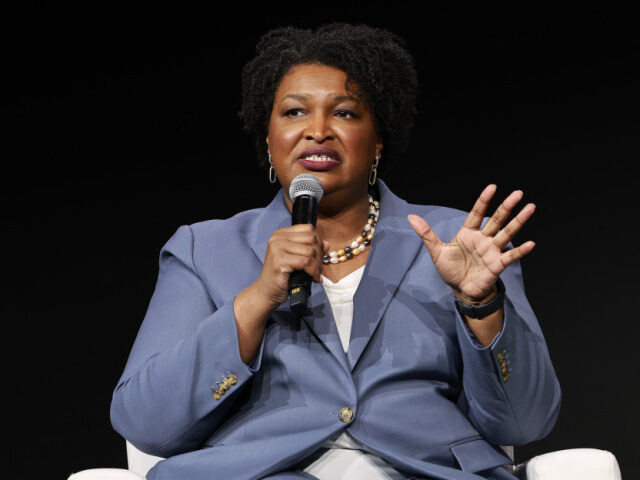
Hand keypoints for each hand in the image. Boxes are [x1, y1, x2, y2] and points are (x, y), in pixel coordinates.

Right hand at [253, 224, 329, 309]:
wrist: (267, 292)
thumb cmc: (283, 276)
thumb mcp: (298, 259)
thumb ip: (311, 249)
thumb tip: (327, 244)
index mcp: (281, 234)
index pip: (308, 229)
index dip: (318, 241)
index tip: (319, 255)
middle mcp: (278, 238)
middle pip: (311, 239)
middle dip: (319, 254)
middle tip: (318, 267)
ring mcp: (277, 248)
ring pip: (310, 251)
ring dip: (317, 265)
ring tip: (316, 274)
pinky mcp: (280, 260)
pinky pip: (306, 263)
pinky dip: (314, 272)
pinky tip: (314, 278)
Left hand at [408, 185, 534, 302]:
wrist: (461, 291)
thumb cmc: (451, 270)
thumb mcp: (437, 251)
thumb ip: (427, 234)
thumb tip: (411, 217)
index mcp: (468, 233)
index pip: (477, 213)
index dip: (484, 200)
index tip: (492, 187)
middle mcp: (483, 239)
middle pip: (497, 220)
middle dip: (507, 206)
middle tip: (519, 193)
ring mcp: (492, 251)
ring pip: (507, 233)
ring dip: (519, 221)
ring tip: (530, 208)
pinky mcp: (497, 264)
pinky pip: (511, 256)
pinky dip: (520, 250)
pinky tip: (531, 243)